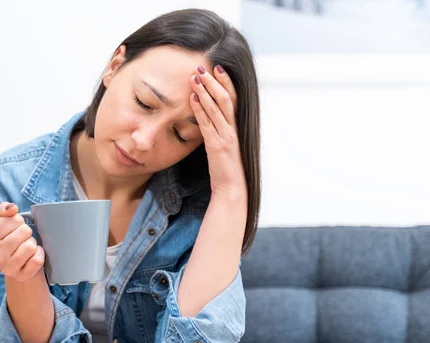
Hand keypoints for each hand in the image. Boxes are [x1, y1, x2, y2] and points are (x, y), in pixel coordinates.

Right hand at [0, 202, 44, 281]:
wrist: (18, 266)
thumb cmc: (11, 240)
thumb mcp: (4, 223)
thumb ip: (4, 210)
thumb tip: (12, 208)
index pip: (14, 219)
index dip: (18, 222)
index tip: (14, 229)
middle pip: (25, 231)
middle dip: (26, 233)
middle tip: (21, 240)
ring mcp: (7, 268)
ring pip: (31, 246)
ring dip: (32, 244)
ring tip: (26, 249)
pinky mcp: (21, 276)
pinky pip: (37, 259)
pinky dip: (39, 255)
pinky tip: (31, 258)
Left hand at [189, 64, 246, 200]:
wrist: (232, 189)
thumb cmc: (227, 169)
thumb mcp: (225, 145)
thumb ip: (220, 129)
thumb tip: (209, 116)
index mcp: (236, 127)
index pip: (234, 98)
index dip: (226, 82)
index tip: (217, 67)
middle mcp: (234, 129)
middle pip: (226, 98)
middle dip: (214, 81)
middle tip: (201, 67)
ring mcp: (227, 136)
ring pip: (217, 107)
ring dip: (205, 91)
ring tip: (194, 77)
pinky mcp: (217, 145)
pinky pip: (207, 123)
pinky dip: (200, 109)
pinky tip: (192, 98)